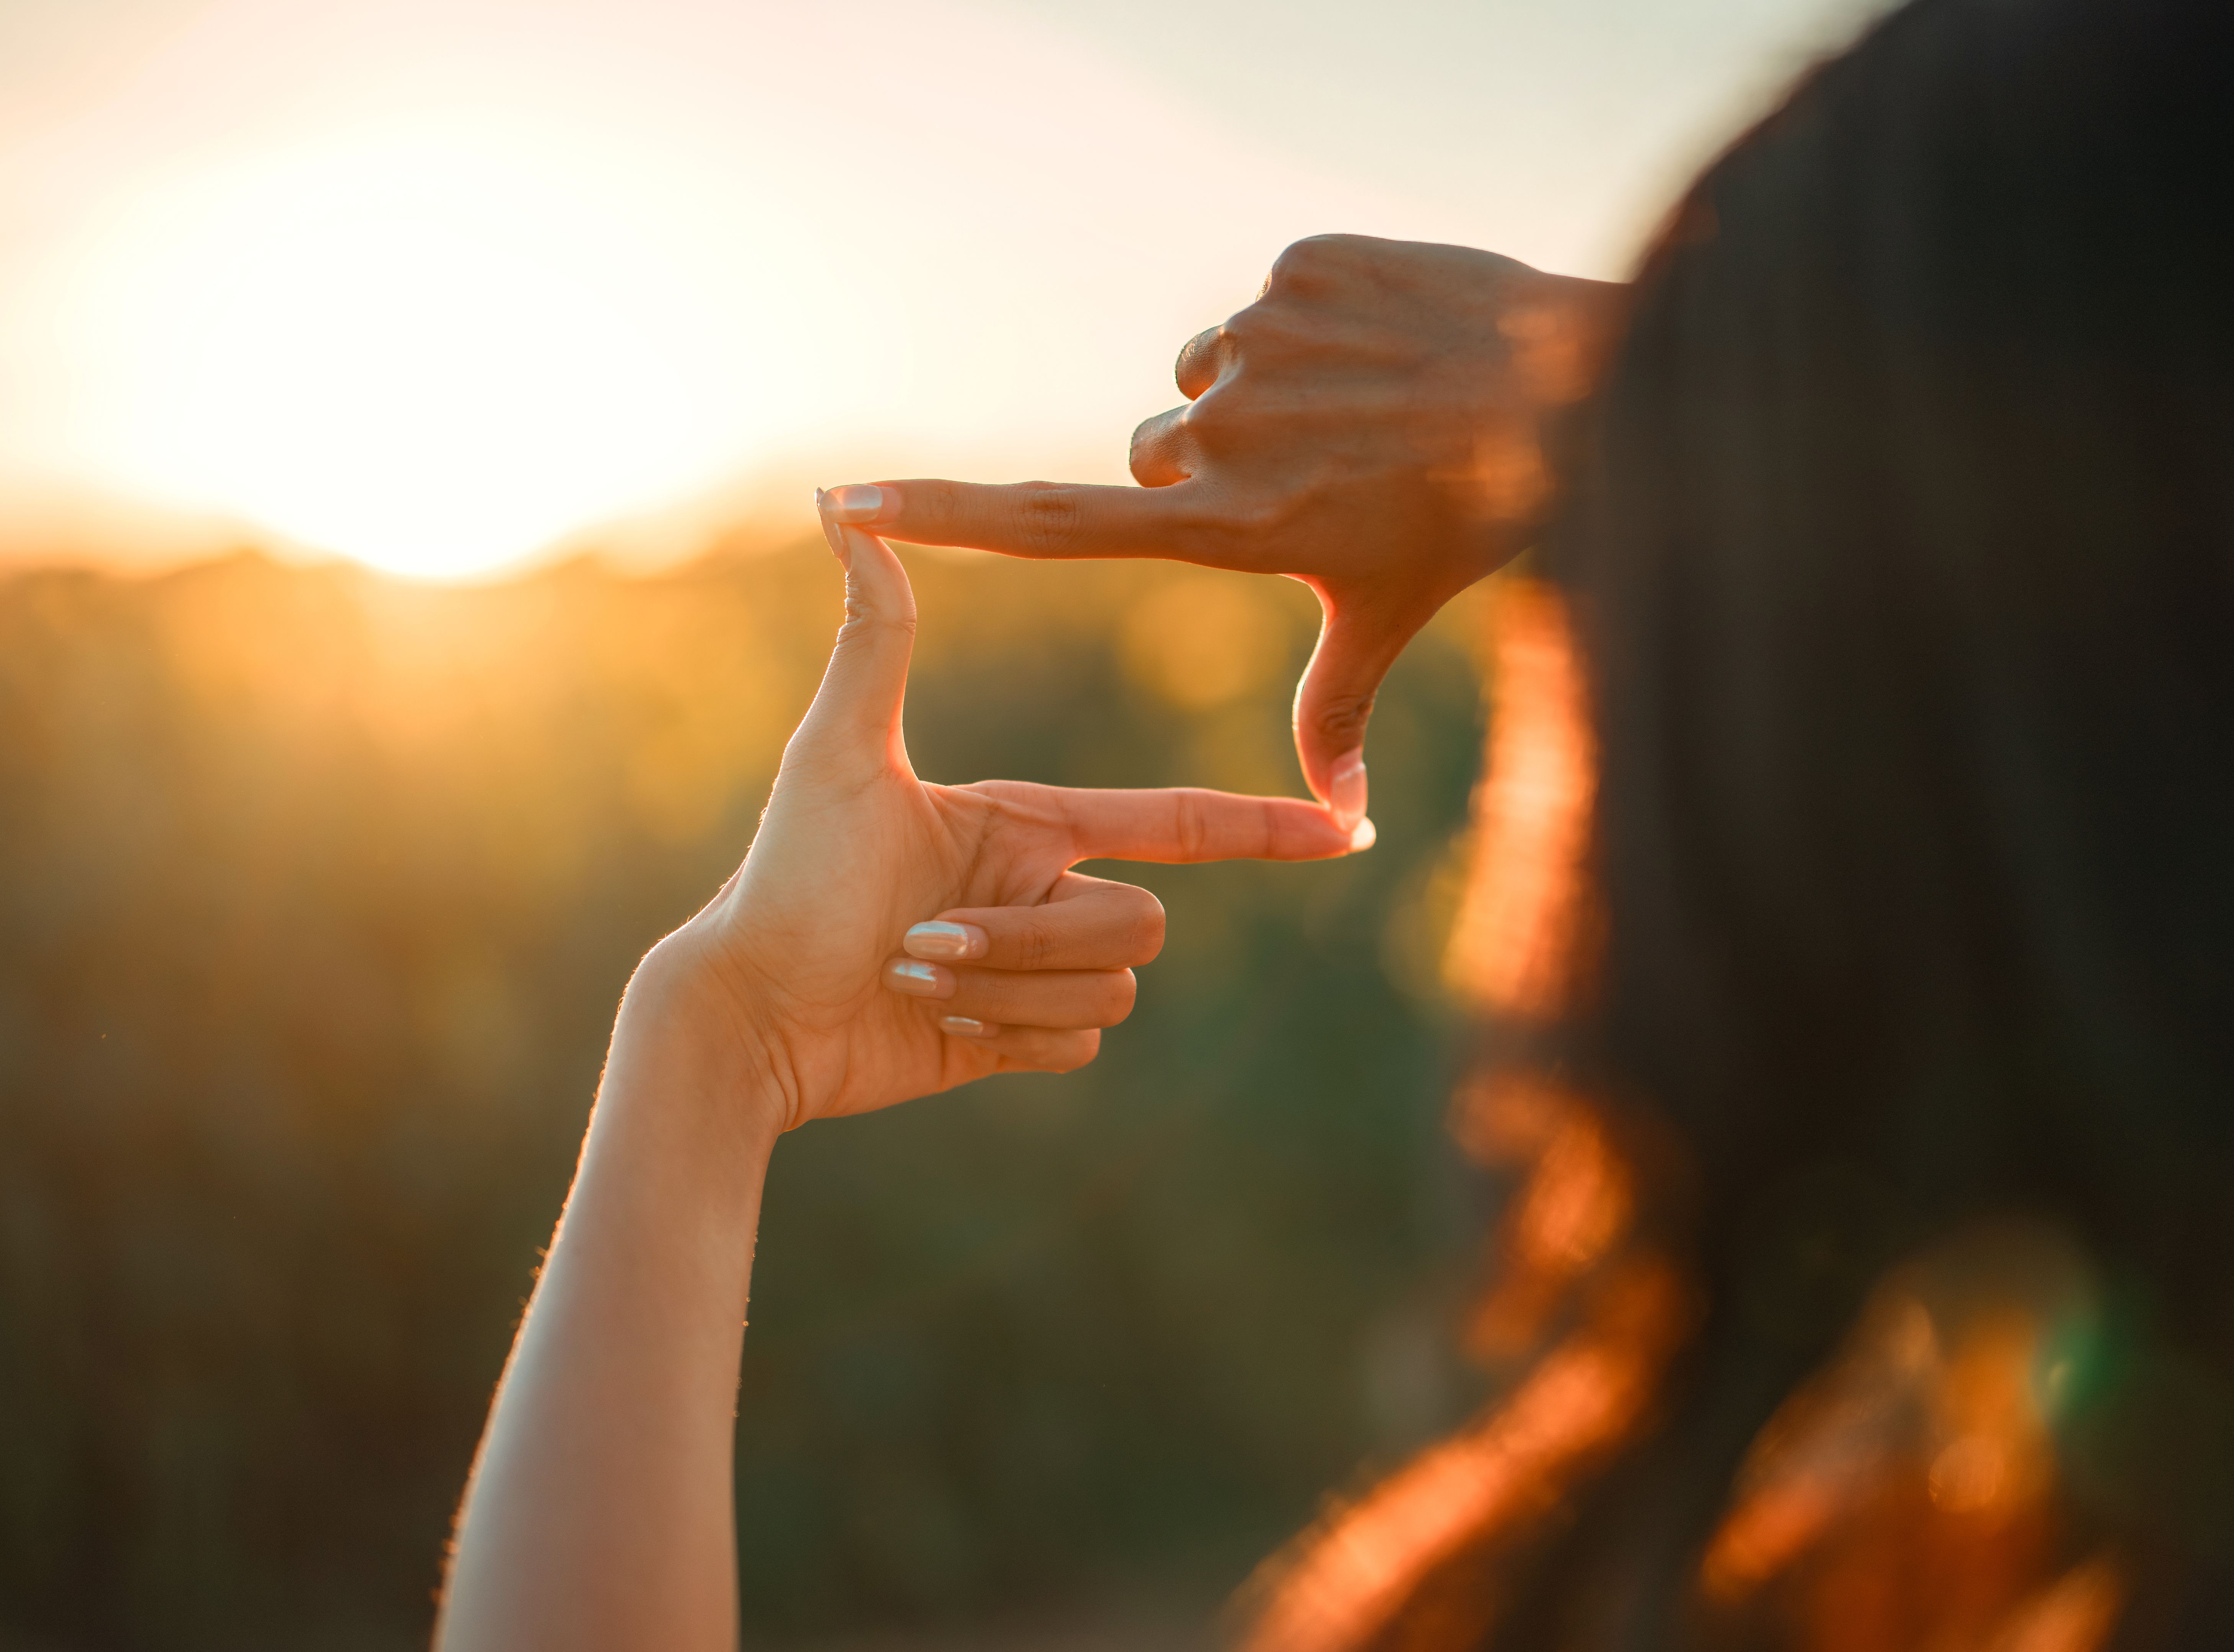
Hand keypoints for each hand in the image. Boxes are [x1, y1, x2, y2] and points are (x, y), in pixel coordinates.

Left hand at [658, 507, 1365, 1135]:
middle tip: (920, 940)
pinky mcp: (1018, 1035)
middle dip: (1029, 940)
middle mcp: (1043, 889)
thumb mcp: (838, 753)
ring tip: (912, 974)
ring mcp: (1034, 967)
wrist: (752, 1012)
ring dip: (1003, 989)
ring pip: (1112, 987)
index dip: (1258, 826)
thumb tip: (847, 505)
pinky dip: (1004, 1036)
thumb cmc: (788, 880)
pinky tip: (930, 1022)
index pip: (1171, 823)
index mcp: (1025, 822)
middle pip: (1140, 922)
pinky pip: (1079, 1043)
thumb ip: (874, 636)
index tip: (1343, 831)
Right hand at [816, 235, 1621, 824]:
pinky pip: (1268, 300)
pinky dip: (1312, 320)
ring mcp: (1259, 343)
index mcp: (1227, 525)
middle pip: (1157, 446)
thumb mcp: (1387, 617)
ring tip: (1358, 408)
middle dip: (1209, 459)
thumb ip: (1335, 713)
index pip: (1052, 526)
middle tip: (1310, 469)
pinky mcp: (1297, 270)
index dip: (946, 517)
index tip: (852, 501)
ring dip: (1261, 388)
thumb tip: (1341, 822)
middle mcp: (1221, 436)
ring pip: (1212, 369)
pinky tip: (1382, 345)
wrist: (1575, 388)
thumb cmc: (1471, 520)